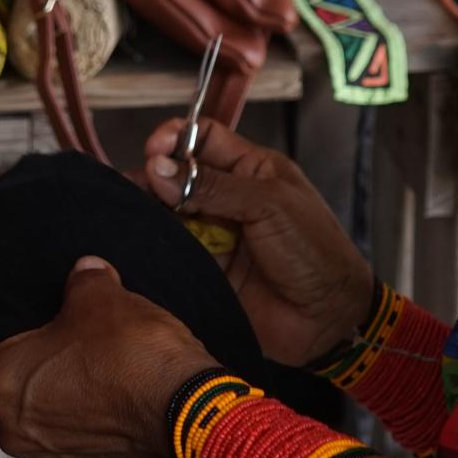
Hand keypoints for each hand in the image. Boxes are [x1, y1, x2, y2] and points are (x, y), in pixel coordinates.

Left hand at [0, 259, 215, 457]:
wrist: (184, 408)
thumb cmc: (131, 353)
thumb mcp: (102, 296)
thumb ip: (84, 280)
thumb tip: (86, 271)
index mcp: (1, 383)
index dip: (10, 332)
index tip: (34, 322)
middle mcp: (15, 431)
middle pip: (16, 387)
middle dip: (41, 365)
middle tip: (74, 341)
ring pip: (48, 417)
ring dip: (67, 397)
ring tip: (102, 370)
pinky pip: (80, 440)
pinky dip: (94, 422)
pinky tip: (118, 398)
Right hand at [140, 117, 376, 366]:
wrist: (328, 319)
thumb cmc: (315, 251)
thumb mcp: (269, 206)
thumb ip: (214, 187)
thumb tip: (158, 167)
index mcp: (252, 169)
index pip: (204, 138)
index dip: (176, 138)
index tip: (153, 151)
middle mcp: (229, 198)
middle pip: (178, 175)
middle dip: (154, 176)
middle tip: (137, 187)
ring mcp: (214, 235)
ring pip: (169, 214)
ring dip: (149, 212)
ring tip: (130, 215)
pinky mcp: (204, 270)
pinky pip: (171, 252)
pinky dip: (153, 247)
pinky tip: (135, 242)